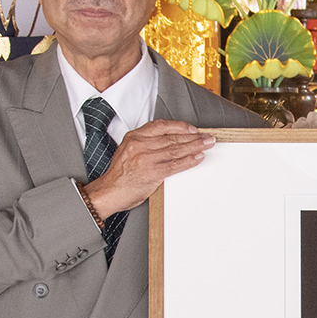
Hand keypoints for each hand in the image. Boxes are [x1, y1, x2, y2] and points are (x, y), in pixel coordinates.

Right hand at [82, 119, 215, 216]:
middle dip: (192, 136)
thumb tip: (168, 144)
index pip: (161, 126)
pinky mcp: (152, 172)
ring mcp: (146, 158)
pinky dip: (189, 160)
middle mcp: (140, 145)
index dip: (179, 126)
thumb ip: (146, 145)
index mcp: (134, 137)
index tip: (191, 128)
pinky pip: (175, 165)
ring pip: (176, 149)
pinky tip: (198, 157)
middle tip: (207, 137)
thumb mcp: (128, 151)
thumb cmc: (120, 175)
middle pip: (172, 137)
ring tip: (206, 144)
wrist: (109, 192)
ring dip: (195, 146)